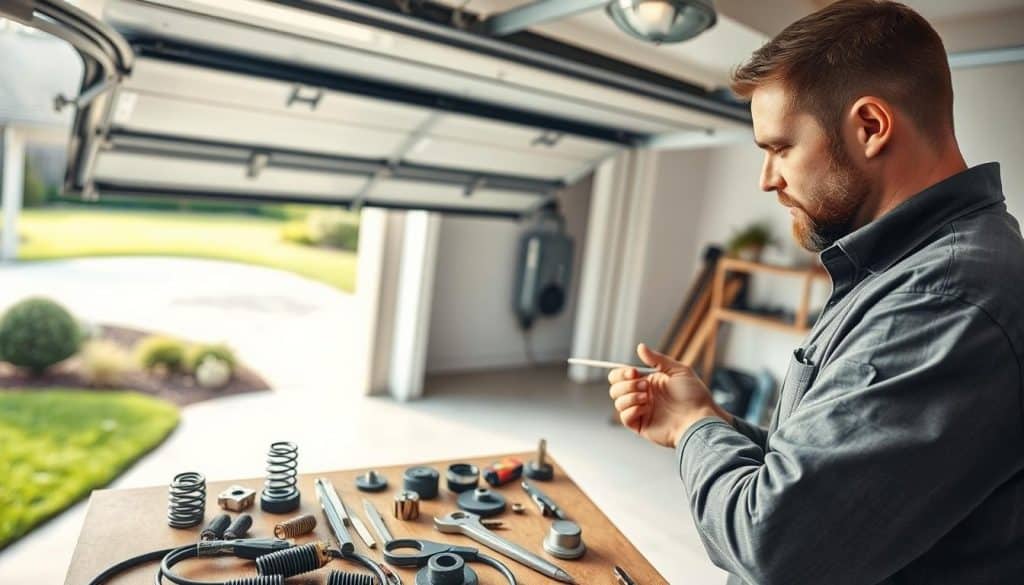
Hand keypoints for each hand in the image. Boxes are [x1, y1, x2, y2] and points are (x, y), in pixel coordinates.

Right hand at [608, 343, 732, 447]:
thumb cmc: (694, 396)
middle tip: (645, 385)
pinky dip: (631, 409)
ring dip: (630, 396)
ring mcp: (640, 411)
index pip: (621, 376)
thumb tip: (640, 347)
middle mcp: (641, 396)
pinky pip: (624, 417)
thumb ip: (657, 359)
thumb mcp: (678, 370)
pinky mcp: (641, 426)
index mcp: (648, 382)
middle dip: (626, 384)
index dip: (621, 372)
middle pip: (615, 388)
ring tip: (646, 397)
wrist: (699, 418)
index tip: (633, 372)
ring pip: (618, 402)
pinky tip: (645, 408)